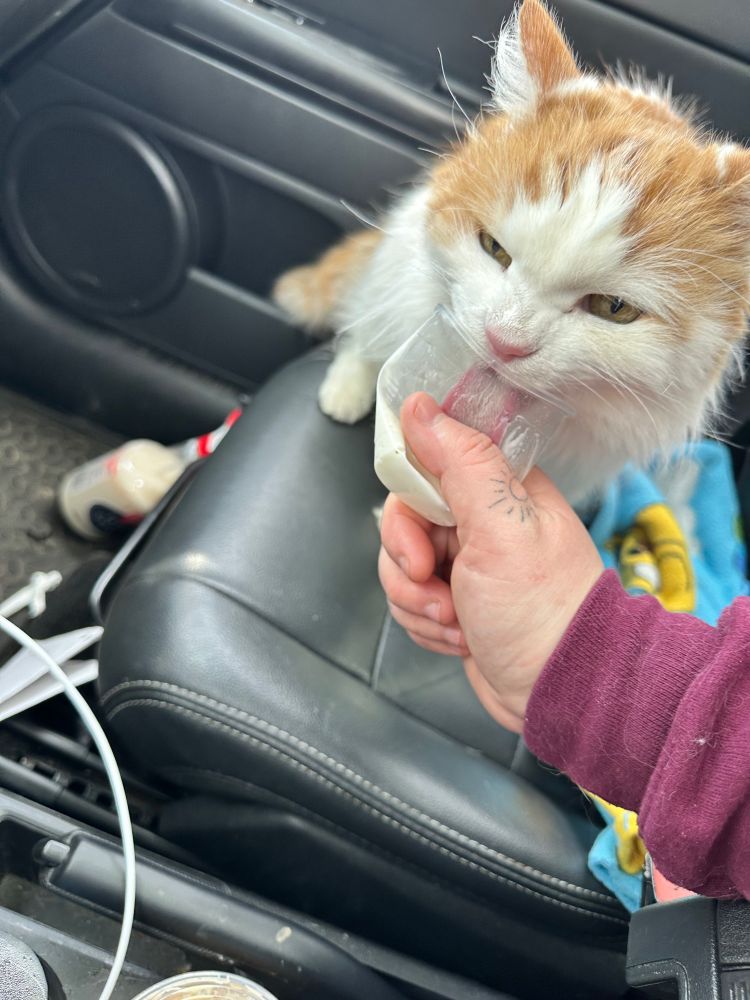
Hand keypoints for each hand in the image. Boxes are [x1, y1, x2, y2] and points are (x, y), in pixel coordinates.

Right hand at [378, 393, 603, 731]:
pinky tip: (460, 637)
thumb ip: (460, 462)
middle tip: (442, 587)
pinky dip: (426, 625)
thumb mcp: (501, 528)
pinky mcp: (454, 601)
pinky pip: (409, 601)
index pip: (423, 466)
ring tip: (458, 621)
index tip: (421, 539)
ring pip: (399, 565)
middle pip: (403, 520)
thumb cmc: (544, 611)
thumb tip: (419, 406)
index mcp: (496, 487)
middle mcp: (480, 519)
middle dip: (410, 565)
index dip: (408, 504)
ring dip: (418, 602)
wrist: (563, 688)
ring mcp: (466, 563)